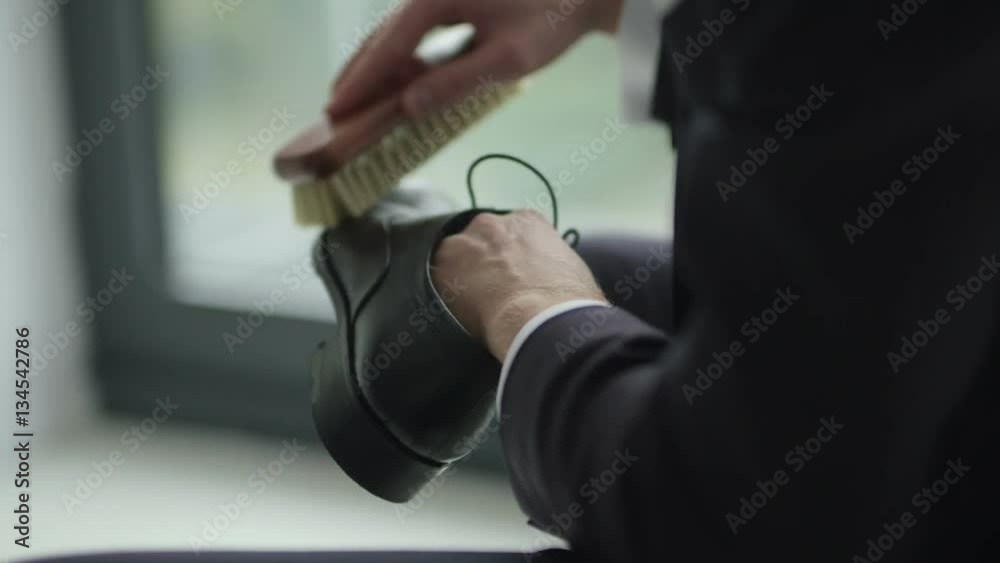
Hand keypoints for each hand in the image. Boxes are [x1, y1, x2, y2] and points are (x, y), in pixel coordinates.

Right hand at [327, 0, 624, 118]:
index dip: (361, 82)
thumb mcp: (506, 60)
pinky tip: (401, 76)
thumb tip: (407, 107)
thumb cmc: (551, 19)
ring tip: (357, 96)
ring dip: (378, 64)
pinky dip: (403, 54)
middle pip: (383, 34)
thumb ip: (454, 83)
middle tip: (333, 108)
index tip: (335, 110)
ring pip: (398, 30)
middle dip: (358, 72)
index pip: (387, 46)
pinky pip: (417, 28)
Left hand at [431, 210, 606, 360]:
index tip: (513, 276)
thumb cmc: (568, 302)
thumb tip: (554, 283)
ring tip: (472, 305)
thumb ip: (554, 268)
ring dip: (461, 274)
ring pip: (456, 255)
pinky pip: (438, 276)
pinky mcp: (445, 263)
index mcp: (530, 221)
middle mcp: (495, 221)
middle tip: (491, 291)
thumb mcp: (571, 273)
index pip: (514, 232)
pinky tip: (456, 312)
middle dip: (483, 260)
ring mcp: (467, 239)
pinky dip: (445, 292)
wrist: (542, 318)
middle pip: (481, 237)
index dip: (511, 257)